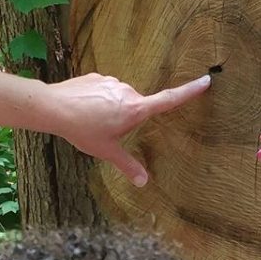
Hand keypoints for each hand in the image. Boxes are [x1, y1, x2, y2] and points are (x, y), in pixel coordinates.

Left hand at [46, 71, 211, 185]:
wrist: (54, 107)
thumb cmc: (82, 129)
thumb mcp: (107, 151)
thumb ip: (127, 165)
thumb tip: (143, 182)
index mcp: (136, 109)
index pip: (169, 100)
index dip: (189, 91)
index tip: (206, 80)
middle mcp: (128, 91)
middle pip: (137, 106)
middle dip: (127, 117)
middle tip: (106, 129)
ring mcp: (113, 82)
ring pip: (120, 97)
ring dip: (112, 107)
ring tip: (91, 119)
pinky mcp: (98, 77)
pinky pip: (106, 90)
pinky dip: (100, 99)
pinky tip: (85, 109)